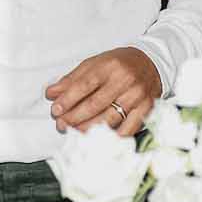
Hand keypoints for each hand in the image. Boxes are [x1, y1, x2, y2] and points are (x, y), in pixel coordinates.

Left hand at [45, 47, 162, 136]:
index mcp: (108, 66)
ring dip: (89, 128)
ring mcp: (137, 96)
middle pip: (95, 104)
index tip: (55, 110)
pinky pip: (129, 128)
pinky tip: (99, 137)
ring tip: (74, 131)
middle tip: (61, 124)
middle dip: (74, 117)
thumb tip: (51, 93)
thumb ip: (71, 79)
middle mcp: (125, 80)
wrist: (151, 63)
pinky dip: (114, 136)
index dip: (68, 99)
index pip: (84, 85)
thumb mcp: (93, 64)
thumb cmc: (117, 64)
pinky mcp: (147, 108)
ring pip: (110, 118)